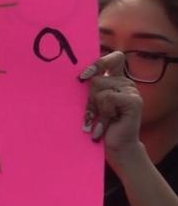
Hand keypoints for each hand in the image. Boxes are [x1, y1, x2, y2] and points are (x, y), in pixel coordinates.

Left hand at [79, 52, 145, 166]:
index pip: (114, 58)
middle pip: (97, 77)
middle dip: (89, 97)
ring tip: (100, 121)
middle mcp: (126, 83)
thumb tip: (73, 74)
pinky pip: (108, 97)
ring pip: (99, 87)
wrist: (116, 148)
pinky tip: (106, 124)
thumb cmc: (99, 125)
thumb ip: (89, 87)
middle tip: (93, 114)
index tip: (83, 76)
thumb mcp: (91, 103)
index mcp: (117, 80)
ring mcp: (132, 91)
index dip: (99, 62)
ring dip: (94, 107)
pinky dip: (102, 112)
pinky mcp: (133, 101)